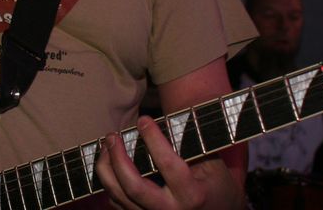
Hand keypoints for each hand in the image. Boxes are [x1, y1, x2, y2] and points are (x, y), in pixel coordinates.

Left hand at [95, 117, 243, 209]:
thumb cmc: (216, 184)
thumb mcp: (213, 164)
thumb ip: (190, 146)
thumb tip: (164, 122)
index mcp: (192, 195)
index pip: (168, 165)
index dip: (154, 140)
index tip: (144, 120)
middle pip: (134, 187)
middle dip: (118, 158)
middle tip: (113, 136)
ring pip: (119, 197)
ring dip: (106, 169)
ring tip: (106, 146)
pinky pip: (117, 203)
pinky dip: (109, 182)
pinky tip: (108, 163)